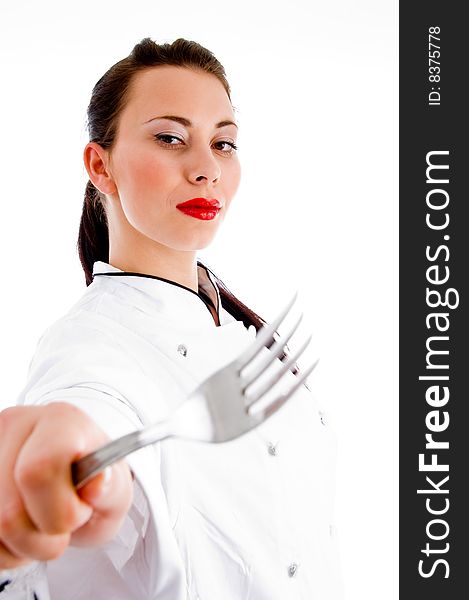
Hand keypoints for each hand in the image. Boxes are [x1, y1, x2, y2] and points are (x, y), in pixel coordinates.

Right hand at [0, 402, 132, 568]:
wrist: (75, 478)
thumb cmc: (94, 483)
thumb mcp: (116, 492)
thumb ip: (112, 490)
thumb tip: (97, 484)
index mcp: (62, 422)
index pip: (41, 468)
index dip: (60, 508)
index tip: (80, 510)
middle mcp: (19, 425)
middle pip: (9, 511)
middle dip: (41, 536)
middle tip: (62, 523)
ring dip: (19, 545)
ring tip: (40, 525)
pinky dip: (3, 547)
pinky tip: (21, 526)